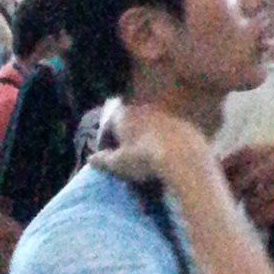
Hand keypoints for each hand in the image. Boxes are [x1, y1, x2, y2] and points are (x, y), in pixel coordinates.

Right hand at [91, 100, 210, 187]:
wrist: (182, 155)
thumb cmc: (142, 158)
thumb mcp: (118, 164)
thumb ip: (103, 160)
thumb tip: (91, 158)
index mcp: (125, 115)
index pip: (109, 121)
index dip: (105, 137)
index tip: (106, 153)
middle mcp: (144, 109)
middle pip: (130, 121)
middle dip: (126, 136)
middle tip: (124, 156)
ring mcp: (164, 114)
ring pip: (149, 125)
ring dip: (144, 138)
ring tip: (144, 158)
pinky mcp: (182, 123)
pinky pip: (166, 131)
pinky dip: (162, 142)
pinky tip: (164, 157)